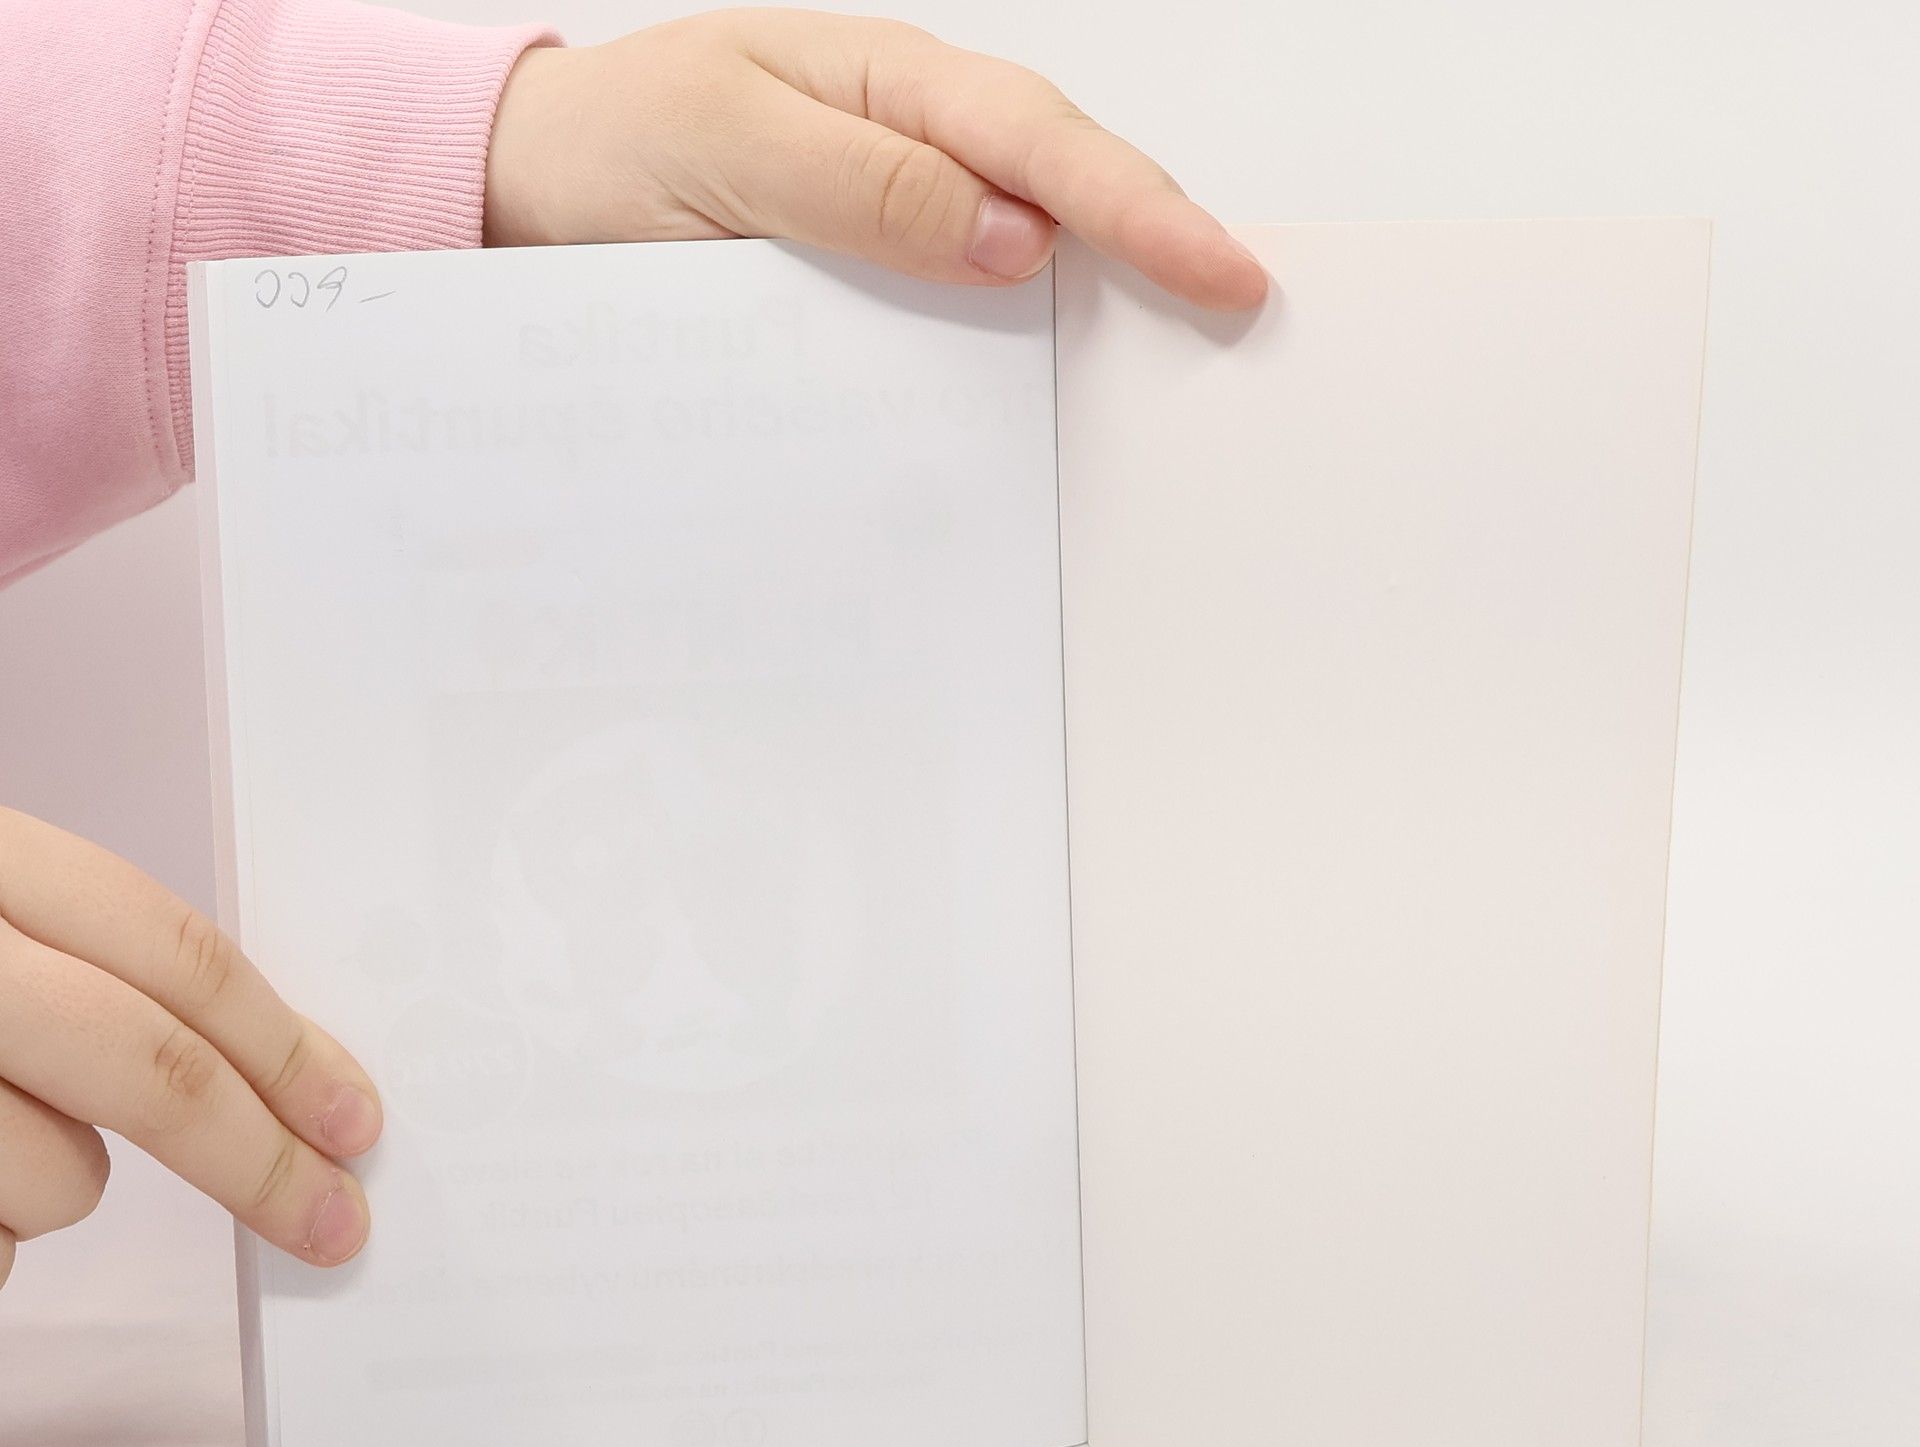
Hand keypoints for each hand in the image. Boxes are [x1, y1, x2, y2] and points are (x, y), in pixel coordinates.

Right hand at [0, 810, 381, 1288]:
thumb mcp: (0, 931)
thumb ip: (94, 970)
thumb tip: (279, 1074)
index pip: (172, 949)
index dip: (284, 1042)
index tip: (358, 1118)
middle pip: (152, 1068)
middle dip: (262, 1159)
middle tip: (335, 1222)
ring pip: (64, 1179)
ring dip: (53, 1190)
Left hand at [484, 8, 1267, 311]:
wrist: (536, 189)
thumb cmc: (620, 145)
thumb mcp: (730, 150)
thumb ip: (866, 186)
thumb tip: (1016, 236)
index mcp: (892, 83)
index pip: (1042, 144)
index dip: (1140, 210)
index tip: (1223, 273)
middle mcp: (917, 144)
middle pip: (1069, 189)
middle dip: (1165, 245)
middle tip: (1247, 316)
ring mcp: (905, 215)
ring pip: (1034, 256)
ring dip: (1108, 307)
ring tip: (1187, 366)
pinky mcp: (880, 282)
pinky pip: (967, 314)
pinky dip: (1021, 351)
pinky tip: (1061, 394)